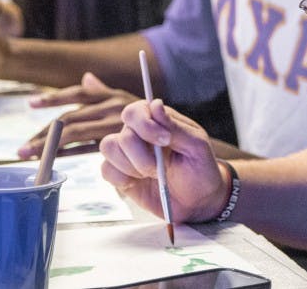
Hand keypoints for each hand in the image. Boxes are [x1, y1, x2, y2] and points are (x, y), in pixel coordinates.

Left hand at [18, 72, 139, 158]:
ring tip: (28, 155)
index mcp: (108, 95)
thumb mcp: (124, 99)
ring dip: (48, 145)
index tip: (31, 104)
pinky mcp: (116, 139)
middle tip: (22, 148)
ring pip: (73, 132)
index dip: (53, 98)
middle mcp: (108, 106)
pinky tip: (53, 160)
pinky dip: (68, 153)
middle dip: (42, 132)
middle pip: (69, 117)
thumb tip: (88, 76)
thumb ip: (102, 90)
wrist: (173, 134)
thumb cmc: (144, 118)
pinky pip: (88, 148)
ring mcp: (112, 123)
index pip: (77, 93)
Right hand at [100, 99, 227, 222]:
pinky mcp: (121, 174)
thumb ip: (175, 126)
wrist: (198, 201)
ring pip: (109, 148)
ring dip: (131, 166)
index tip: (165, 140)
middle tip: (160, 167)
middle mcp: (138, 134)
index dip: (145, 125)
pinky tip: (139, 182)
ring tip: (152, 174)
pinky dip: (122, 178)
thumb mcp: (196, 146)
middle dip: (142, 155)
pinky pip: (106, 170)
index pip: (136, 111)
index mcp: (157, 121)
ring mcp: (127, 153)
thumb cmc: (200, 169)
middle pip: (123, 134)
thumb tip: (155, 104)